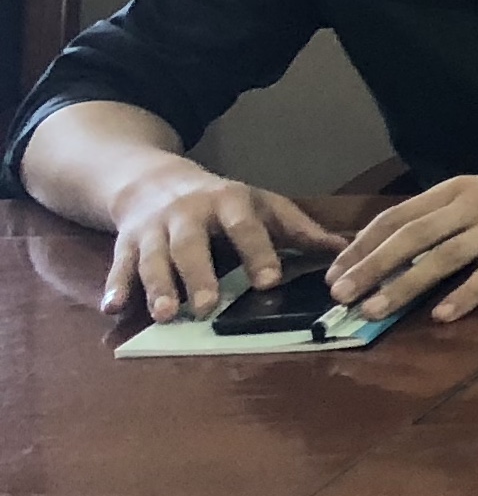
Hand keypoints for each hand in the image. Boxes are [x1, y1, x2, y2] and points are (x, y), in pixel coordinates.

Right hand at [101, 166, 343, 322]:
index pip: (245, 227)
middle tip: (207, 306)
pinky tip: (113, 308)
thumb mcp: (263, 206)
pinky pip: (119, 264)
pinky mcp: (126, 243)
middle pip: (191, 244)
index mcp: (229, 202)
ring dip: (157, 286)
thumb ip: (300, 230)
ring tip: (165, 315)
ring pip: (153, 258)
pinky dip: (115, 286)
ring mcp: (153, 229)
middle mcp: (188, 214)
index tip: (270, 281)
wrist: (154, 180)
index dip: (257, 252)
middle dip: (199, 275)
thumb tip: (346, 249)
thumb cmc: (223, 202)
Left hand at [328, 165, 477, 322]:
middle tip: (340, 295)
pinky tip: (442, 316)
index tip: (335, 272)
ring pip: (441, 259)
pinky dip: (464, 297)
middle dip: (370, 267)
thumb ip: (442, 218)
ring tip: (375, 310)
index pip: (395, 217)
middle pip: (410, 238)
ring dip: (404, 286)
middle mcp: (470, 208)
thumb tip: (394, 251)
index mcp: (454, 192)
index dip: (361, 245)